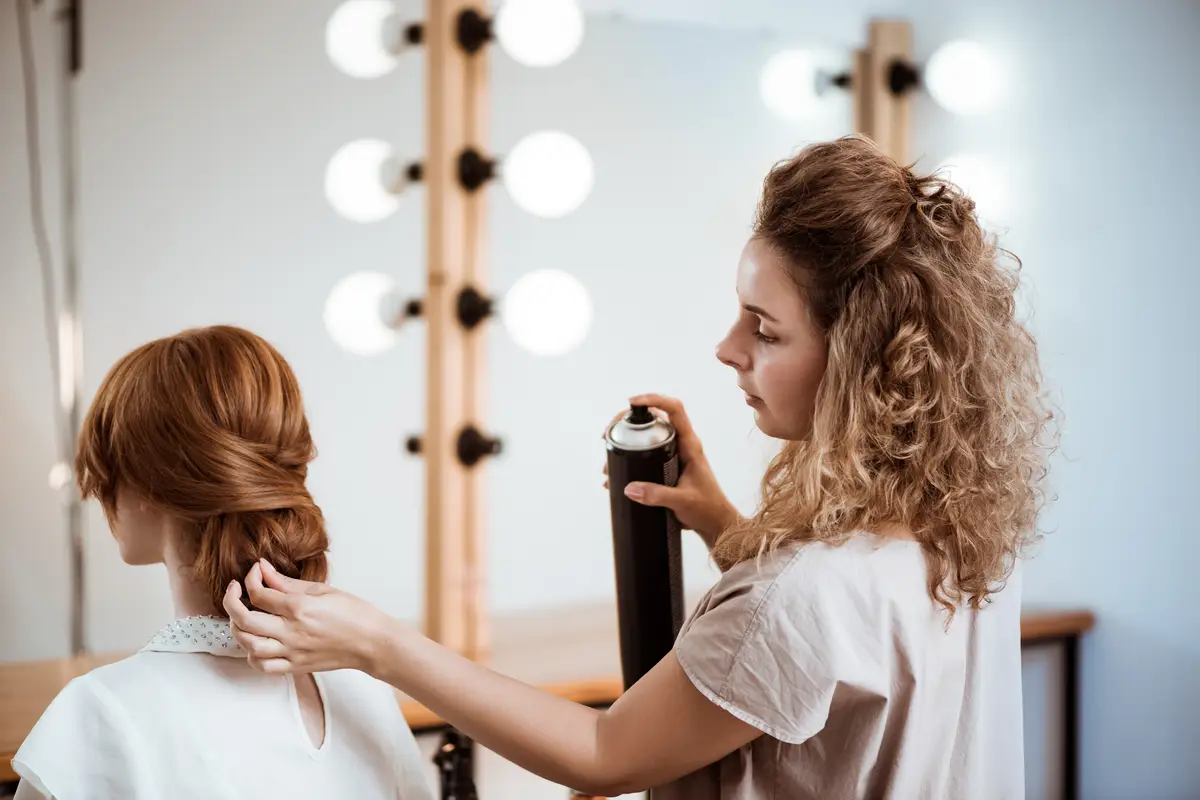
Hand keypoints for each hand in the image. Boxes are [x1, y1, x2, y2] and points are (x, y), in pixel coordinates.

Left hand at [222, 560, 396, 675]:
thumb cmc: (355, 613)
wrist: (373, 642)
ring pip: (248, 644)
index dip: (251, 578)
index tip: (256, 571)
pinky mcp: (295, 666)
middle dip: (231, 601)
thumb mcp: (323, 590)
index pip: (259, 593)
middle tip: (235, 591)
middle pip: (244, 619)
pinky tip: (256, 642)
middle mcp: (291, 631)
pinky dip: (252, 654)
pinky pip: (263, 666)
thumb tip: (264, 570)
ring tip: (242, 616)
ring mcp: (292, 651)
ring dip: (237, 629)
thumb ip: (288, 582)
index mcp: (299, 608)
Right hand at [603, 394, 740, 547]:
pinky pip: (645, 456)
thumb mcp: (682, 500)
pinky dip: (628, 461)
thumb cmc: (707, 508)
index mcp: (690, 445)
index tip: (633, 403)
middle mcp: (681, 445)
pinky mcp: (666, 468)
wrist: (715, 524)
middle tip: (609, 432)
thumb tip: (629, 488)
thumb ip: (657, 495)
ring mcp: (673, 456)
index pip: (675, 410)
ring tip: (608, 457)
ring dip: (625, 442)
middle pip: (654, 418)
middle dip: (629, 420)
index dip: (654, 399)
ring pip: (647, 437)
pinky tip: (614, 475)